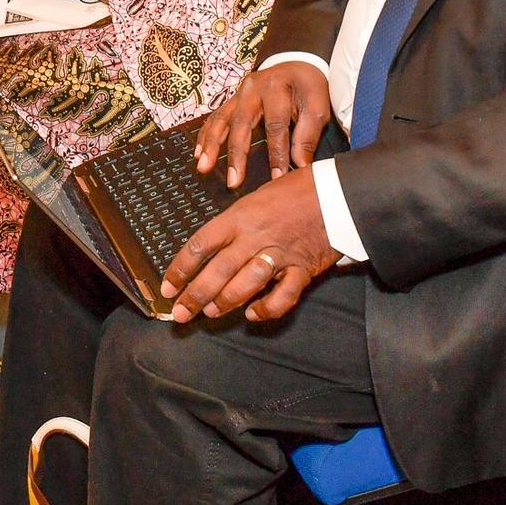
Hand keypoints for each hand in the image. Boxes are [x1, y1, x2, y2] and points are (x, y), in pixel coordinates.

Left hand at [159, 169, 338, 322]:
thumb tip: (213, 246)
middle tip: (179, 313)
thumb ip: (236, 223)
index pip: (200, 245)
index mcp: (239, 216)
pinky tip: (253, 314)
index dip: (180, 268)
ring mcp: (278, 254)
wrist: (338, 191)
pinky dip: (267, 308)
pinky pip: (282, 296)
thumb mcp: (257, 197)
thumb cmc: (295, 190)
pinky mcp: (302, 269)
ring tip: (209, 313)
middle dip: (194, 295)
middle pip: (217, 271)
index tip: (167, 286)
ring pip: (244, 285)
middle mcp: (254, 237)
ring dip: (224, 302)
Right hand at [196, 60, 332, 187]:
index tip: (277, 178)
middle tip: (234, 180)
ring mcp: (238, 93)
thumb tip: (300, 164)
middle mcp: (253, 89)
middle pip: (241, 123)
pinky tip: (199, 153)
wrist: (296, 61)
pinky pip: (215, 118)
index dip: (277, 154)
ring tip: (204, 167)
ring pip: (221, 120)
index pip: (276, 126)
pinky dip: (206, 136)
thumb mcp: (317, 105)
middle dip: (236, 154)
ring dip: (211, 145)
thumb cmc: (308, 85)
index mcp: (276, 88)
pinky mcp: (232, 100)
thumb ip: (308, 134)